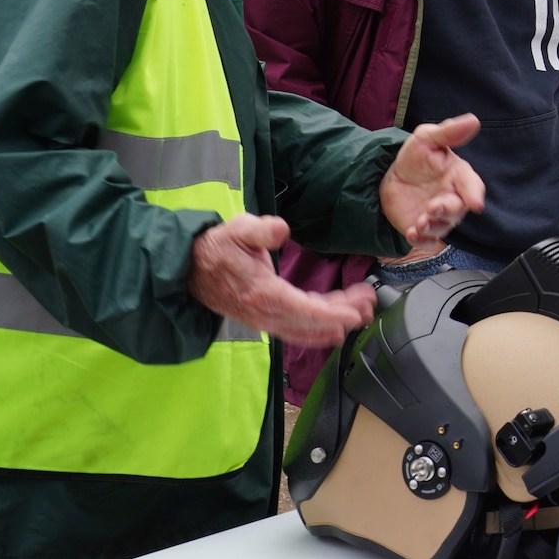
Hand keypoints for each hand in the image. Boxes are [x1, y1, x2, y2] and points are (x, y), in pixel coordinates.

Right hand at [189, 213, 374, 347]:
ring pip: (304, 329)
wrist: (189, 267)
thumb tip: (280, 230)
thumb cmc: (217, 247)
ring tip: (361, 311)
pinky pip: (295, 328)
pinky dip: (318, 325)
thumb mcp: (238, 229)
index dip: (333, 313)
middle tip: (369, 307)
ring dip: (334, 323)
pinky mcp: (264, 318)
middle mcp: (264, 312)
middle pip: (310, 324)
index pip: (305, 310)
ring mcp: (263, 318)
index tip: (357, 311)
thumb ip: (261, 230)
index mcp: (262, 293)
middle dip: (343, 318)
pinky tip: (335, 319)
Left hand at [381, 114, 485, 246]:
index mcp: (458, 176)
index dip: (475, 195)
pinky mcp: (423, 230)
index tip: (476, 203)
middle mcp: (452, 199)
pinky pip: (426, 240)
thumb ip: (449, 132)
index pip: (472, 186)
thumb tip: (473, 120)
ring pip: (442, 227)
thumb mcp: (427, 138)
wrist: (389, 176)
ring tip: (421, 221)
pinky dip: (420, 239)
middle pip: (458, 210)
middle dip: (448, 210)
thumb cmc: (415, 158)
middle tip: (435, 207)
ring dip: (433, 226)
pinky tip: (412, 232)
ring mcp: (438, 216)